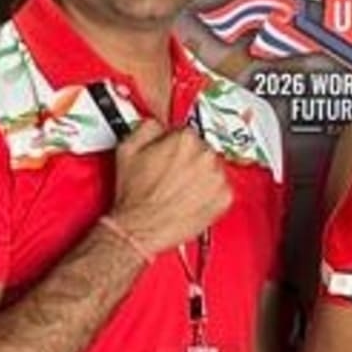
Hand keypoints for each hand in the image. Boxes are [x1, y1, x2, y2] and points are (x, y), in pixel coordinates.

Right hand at [108, 118, 234, 253]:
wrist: (139, 227)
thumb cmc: (134, 195)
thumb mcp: (128, 149)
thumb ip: (148, 127)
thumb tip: (159, 124)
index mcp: (185, 140)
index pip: (187, 133)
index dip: (175, 146)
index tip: (171, 156)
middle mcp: (205, 157)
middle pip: (203, 150)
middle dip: (189, 161)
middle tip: (173, 176)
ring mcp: (217, 179)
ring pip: (214, 170)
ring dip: (201, 177)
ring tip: (181, 189)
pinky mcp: (224, 199)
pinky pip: (222, 190)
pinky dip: (210, 194)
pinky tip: (192, 199)